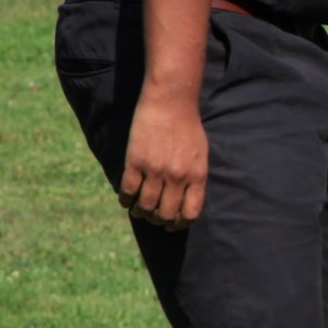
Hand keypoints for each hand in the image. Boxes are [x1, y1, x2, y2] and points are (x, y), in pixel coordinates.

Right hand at [118, 98, 207, 229]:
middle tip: (154, 219)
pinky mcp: (136, 162)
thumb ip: (195, 177)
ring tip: (139, 212)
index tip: (173, 225)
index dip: (180, 224)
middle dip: (159, 221)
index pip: (190, 213)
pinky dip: (126, 200)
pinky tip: (126, 201)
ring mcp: (156, 170)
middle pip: (166, 214)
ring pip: (146, 205)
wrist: (171, 102)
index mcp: (197, 176)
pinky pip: (128, 190)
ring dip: (141, 213)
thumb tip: (186, 200)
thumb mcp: (201, 154)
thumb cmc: (188, 127)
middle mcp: (177, 177)